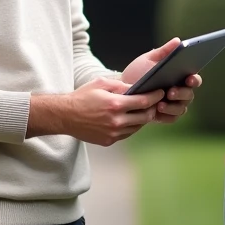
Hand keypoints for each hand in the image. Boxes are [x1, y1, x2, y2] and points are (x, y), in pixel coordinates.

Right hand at [28, 78, 162, 145]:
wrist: (64, 116)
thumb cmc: (82, 97)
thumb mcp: (101, 83)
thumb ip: (121, 85)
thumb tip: (137, 87)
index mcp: (115, 104)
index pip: (144, 102)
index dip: (155, 97)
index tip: (160, 92)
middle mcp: (116, 121)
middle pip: (145, 117)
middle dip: (153, 109)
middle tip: (155, 102)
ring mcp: (113, 133)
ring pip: (138, 127)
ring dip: (143, 118)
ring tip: (143, 110)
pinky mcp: (109, 141)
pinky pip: (127, 134)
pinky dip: (132, 126)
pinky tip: (130, 118)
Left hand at [121, 39, 202, 123]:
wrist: (122, 89)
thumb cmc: (138, 72)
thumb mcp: (148, 60)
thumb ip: (164, 51)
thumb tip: (178, 41)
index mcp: (180, 77)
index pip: (194, 79)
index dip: (194, 79)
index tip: (188, 78)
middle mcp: (180, 92)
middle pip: (189, 95)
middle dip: (181, 93)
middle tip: (170, 91)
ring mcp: (174, 105)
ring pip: (181, 108)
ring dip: (173, 106)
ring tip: (160, 103)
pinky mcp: (165, 116)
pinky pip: (171, 118)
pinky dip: (166, 115)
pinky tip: (157, 112)